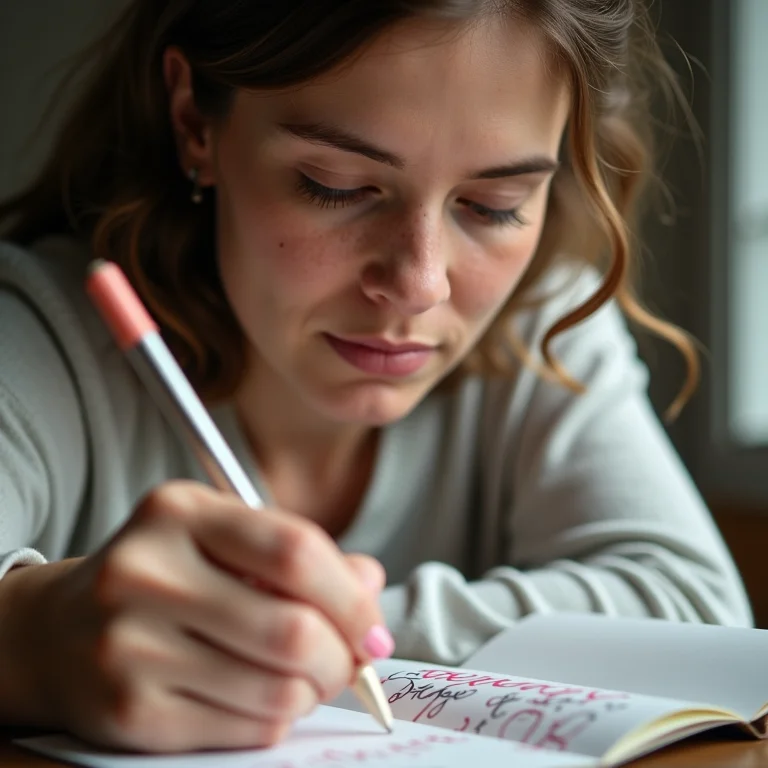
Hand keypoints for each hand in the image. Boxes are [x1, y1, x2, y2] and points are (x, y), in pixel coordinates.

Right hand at [20, 481, 392, 751]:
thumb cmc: (165, 576)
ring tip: (302, 677)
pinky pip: (246, 728)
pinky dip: (275, 718)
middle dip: (341, 658)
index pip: (296, 552)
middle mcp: (146, 571)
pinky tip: (261, 697)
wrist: (58, 631)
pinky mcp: (128, 711)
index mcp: (180, 512)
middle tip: (347, 663)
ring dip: (311, 691)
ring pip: (277, 689)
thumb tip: (370, 587)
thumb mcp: (224, 538)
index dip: (352, 598)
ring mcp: (130, 645)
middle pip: (293, 629)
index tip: (373, 628)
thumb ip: (300, 555)